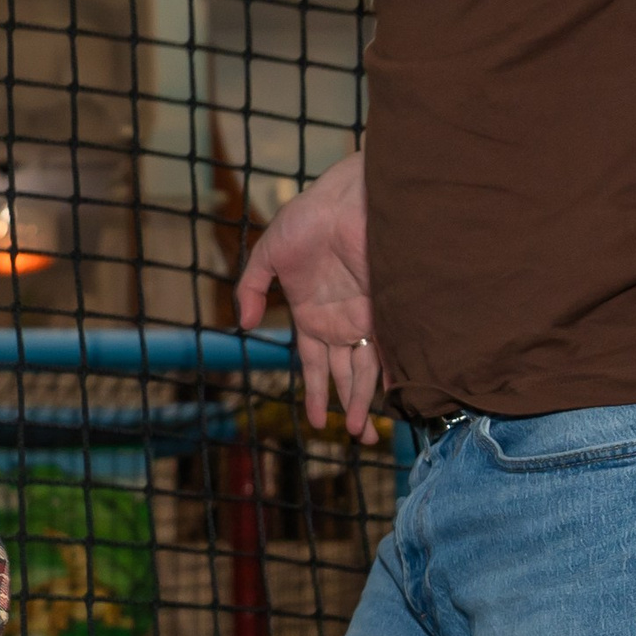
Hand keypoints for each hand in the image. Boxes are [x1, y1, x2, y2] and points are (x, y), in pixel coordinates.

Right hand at [235, 149, 383, 439]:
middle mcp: (341, 322)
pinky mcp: (387, 308)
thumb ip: (251, 287)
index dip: (315, 394)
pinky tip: (394, 401)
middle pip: (345, 375)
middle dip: (351, 407)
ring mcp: (366, 316)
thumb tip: (241, 323)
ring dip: (367, 402)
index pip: (314, 365)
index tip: (317, 422)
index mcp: (312, 315)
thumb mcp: (268, 254)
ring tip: (368, 434)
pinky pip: (389, 349)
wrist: (349, 197)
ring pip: (367, 371)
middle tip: (359, 438)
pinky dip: (391, 375)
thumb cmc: (308, 219)